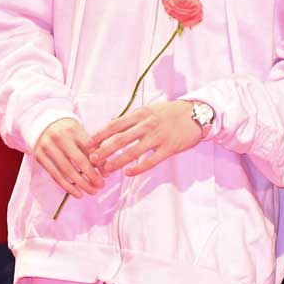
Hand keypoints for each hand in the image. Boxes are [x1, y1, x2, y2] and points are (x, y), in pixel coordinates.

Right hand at [34, 118, 104, 197]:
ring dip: (81, 184)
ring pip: (67, 171)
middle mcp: (60, 137)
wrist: (42, 123)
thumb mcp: (80, 133)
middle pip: (80, 161)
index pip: (90, 149)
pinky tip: (77, 192)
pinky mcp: (40, 156)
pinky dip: (68, 186)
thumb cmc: (66, 131)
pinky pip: (56, 175)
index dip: (100, 164)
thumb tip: (106, 171)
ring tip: (91, 191)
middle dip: (92, 176)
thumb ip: (93, 149)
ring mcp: (48, 147)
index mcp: (73, 129)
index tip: (106, 175)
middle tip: (101, 186)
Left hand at [89, 100, 203, 177]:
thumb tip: (111, 123)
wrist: (196, 115)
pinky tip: (128, 173)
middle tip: (92, 160)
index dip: (99, 135)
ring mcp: (158, 136)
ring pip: (133, 151)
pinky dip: (137, 168)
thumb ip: (131, 118)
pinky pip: (150, 161)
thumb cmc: (169, 113)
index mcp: (140, 114)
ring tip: (106, 169)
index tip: (87, 144)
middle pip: (120, 139)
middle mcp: (147, 124)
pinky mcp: (169, 148)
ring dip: (117, 161)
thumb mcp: (148, 110)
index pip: (115, 125)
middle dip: (104, 150)